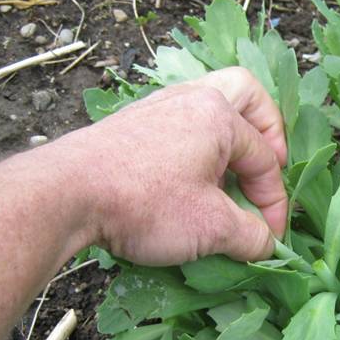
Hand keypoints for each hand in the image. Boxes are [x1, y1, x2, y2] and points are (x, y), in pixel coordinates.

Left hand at [62, 67, 287, 264]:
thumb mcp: (211, 227)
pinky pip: (180, 124)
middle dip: (267, 130)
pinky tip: (189, 182)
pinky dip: (197, 148)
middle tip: (268, 167)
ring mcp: (158, 107)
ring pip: (209, 108)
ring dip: (228, 141)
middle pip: (245, 95)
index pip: (265, 159)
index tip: (271, 237)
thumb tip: (267, 244)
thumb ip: (250, 235)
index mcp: (220, 114)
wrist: (64, 195)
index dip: (275, 202)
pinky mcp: (132, 125)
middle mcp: (191, 99)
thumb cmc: (146, 203)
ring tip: (229, 177)